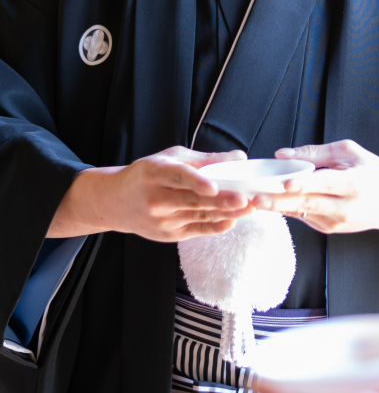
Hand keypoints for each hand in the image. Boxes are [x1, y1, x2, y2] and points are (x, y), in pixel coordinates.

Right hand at [48, 147, 254, 241]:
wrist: (116, 202)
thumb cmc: (148, 175)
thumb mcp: (169, 159)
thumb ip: (204, 160)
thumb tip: (240, 157)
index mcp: (153, 173)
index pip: (176, 177)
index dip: (195, 181)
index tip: (213, 185)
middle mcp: (155, 198)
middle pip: (192, 200)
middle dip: (221, 201)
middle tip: (245, 199)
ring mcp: (161, 220)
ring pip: (198, 216)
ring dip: (225, 213)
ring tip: (249, 208)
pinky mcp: (168, 235)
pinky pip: (196, 230)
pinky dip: (214, 226)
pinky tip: (231, 221)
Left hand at [256, 140, 378, 236]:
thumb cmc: (374, 172)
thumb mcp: (350, 152)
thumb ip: (314, 153)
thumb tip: (281, 154)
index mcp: (354, 183)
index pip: (325, 183)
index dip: (303, 183)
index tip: (284, 182)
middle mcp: (345, 207)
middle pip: (306, 204)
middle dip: (277, 201)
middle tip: (252, 196)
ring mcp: (337, 222)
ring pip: (300, 213)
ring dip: (275, 206)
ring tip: (251, 198)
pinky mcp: (331, 230)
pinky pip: (304, 216)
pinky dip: (287, 208)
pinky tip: (270, 200)